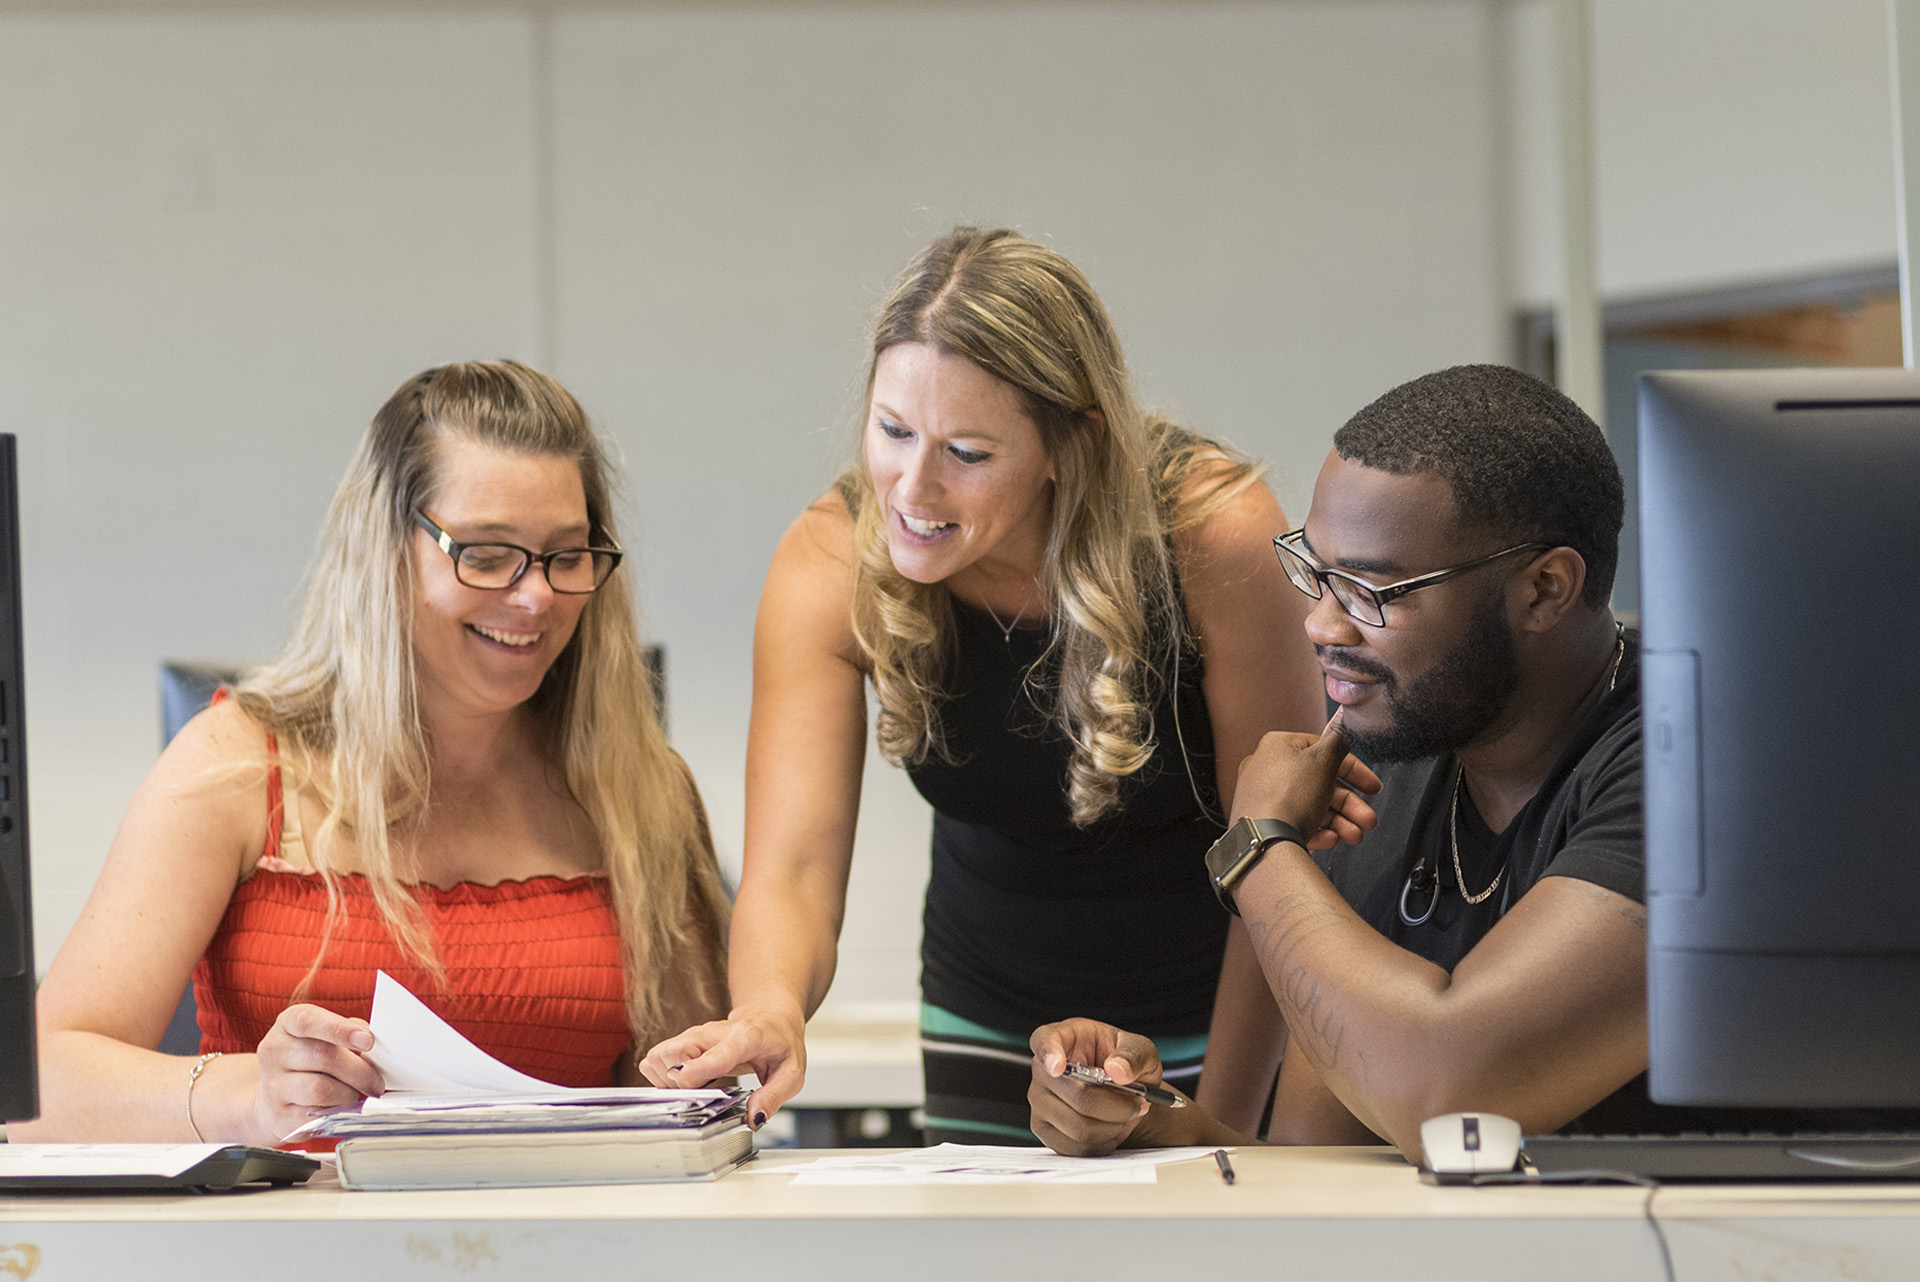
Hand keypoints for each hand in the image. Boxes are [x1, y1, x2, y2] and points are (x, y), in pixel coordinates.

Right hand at [253, 1003, 382, 1142]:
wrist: (274, 1099)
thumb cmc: (310, 1060)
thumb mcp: (326, 1036)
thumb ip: (350, 1032)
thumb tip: (372, 1044)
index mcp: (288, 1024)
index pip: (309, 1020)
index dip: (340, 1029)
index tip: (368, 1041)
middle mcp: (274, 1051)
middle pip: (323, 1057)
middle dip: (360, 1070)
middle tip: (376, 1081)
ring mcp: (273, 1086)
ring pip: (321, 1089)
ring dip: (349, 1093)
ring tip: (356, 1093)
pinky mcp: (279, 1117)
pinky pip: (316, 1116)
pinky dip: (337, 1112)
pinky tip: (340, 1107)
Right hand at [640, 1005, 805, 1128]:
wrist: (769, 1014)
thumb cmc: (780, 1041)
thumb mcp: (792, 1073)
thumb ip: (773, 1097)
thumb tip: (754, 1119)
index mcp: (744, 1038)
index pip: (715, 1054)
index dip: (695, 1067)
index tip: (680, 1078)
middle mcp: (712, 1033)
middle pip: (674, 1053)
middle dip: (677, 1083)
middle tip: (701, 1094)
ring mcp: (693, 1035)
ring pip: (658, 1057)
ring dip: (668, 1081)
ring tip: (696, 1087)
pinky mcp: (681, 1041)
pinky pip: (655, 1061)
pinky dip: (662, 1076)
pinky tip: (688, 1081)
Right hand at [1028, 1018, 1186, 1155]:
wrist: (1124, 1092)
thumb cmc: (1125, 1064)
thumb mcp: (1140, 1049)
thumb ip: (1133, 1055)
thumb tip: (1117, 1069)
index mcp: (1062, 1037)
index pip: (1045, 1040)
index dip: (1050, 1053)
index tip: (1059, 1066)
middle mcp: (1043, 1070)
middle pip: (1077, 1095)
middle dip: (1117, 1105)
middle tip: (1139, 1102)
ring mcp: (1040, 1103)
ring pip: (1079, 1127)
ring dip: (1114, 1126)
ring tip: (1127, 1114)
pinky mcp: (1047, 1132)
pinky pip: (1077, 1147)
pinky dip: (1105, 1142)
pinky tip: (1113, 1128)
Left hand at [1231, 714, 1380, 847]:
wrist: (1264, 840)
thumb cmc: (1289, 795)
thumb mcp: (1324, 759)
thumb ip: (1337, 742)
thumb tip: (1341, 727)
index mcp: (1278, 746)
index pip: (1324, 752)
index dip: (1354, 770)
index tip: (1372, 787)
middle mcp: (1266, 770)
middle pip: (1320, 784)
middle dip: (1350, 804)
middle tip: (1368, 819)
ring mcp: (1263, 798)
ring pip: (1311, 807)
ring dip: (1340, 821)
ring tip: (1355, 836)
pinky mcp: (1263, 823)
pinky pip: (1296, 824)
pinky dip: (1318, 831)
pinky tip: (1331, 839)